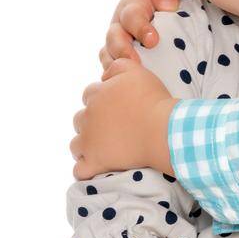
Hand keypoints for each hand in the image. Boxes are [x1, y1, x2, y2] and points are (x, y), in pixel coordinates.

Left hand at [71, 56, 175, 179]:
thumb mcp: (136, 72)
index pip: (90, 95)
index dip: (103, 101)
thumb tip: (104, 75)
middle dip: (92, 124)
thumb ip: (116, 67)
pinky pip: (80, 170)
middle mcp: (88, 117)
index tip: (117, 108)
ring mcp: (89, 141)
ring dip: (87, 146)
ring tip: (105, 150)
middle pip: (80, 120)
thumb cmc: (153, 101)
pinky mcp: (96, 162)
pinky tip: (97, 169)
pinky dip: (86, 170)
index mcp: (96, 95)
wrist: (162, 130)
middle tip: (113, 129)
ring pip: (76, 145)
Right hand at [99, 0, 183, 71]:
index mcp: (131, 9)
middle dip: (122, 50)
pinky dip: (116, 78)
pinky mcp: (119, 61)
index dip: (140, 28)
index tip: (152, 40)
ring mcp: (117, 45)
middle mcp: (120, 27)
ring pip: (108, 56)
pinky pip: (111, 71)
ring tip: (128, 77)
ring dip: (116, 66)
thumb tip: (168, 5)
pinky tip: (127, 87)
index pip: (132, 16)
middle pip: (114, 39)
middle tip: (134, 61)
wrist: (160, 13)